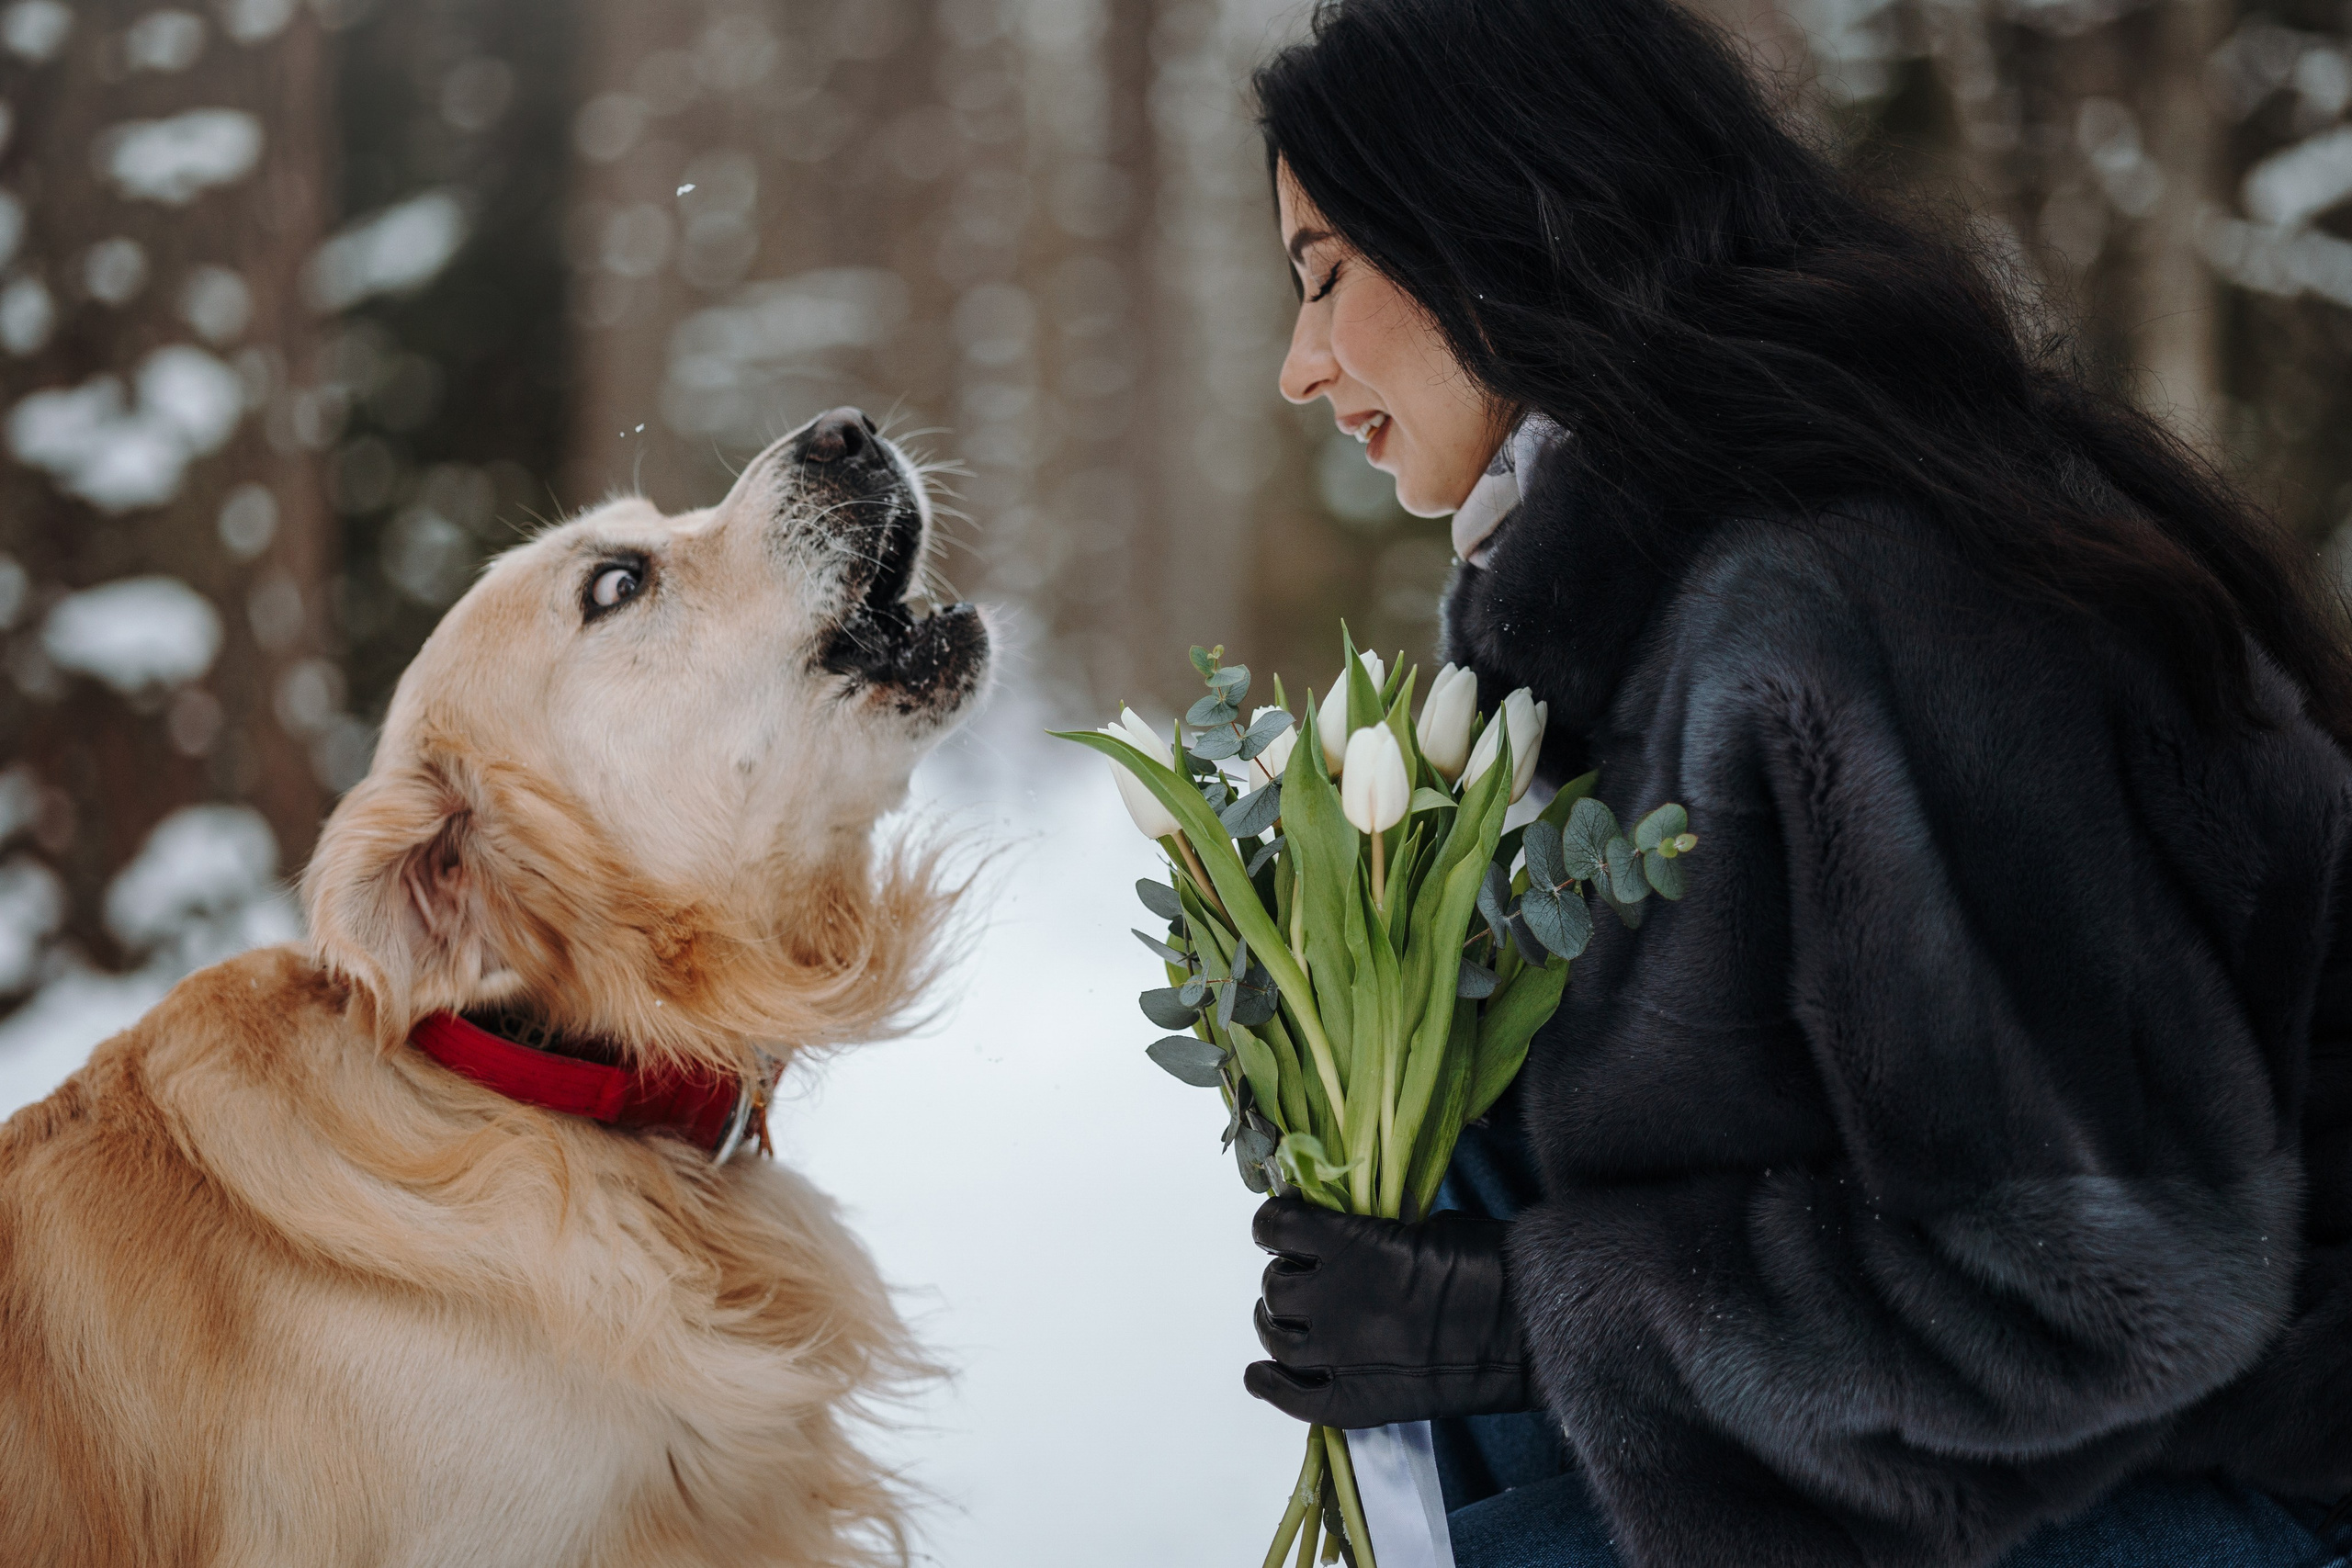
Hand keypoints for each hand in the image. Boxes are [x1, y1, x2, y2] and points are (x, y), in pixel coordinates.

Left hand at [1245, 1195, 1536, 1427]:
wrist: (1528, 1332)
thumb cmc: (1491, 1266)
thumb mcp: (1427, 1225)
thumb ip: (1375, 1235)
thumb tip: (1351, 1240)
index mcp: (1352, 1246)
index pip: (1275, 1227)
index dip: (1277, 1224)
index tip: (1286, 1225)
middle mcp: (1333, 1301)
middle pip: (1274, 1286)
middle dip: (1288, 1277)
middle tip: (1309, 1278)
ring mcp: (1340, 1356)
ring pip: (1275, 1336)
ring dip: (1280, 1324)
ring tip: (1295, 1321)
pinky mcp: (1354, 1402)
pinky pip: (1289, 1397)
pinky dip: (1268, 1384)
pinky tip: (1263, 1375)